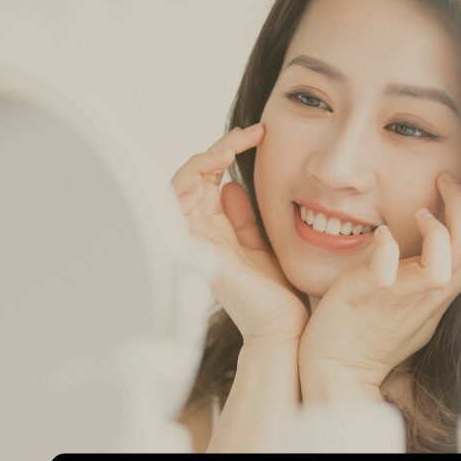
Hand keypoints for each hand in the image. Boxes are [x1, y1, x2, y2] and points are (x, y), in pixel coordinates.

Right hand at [170, 123, 308, 344]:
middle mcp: (201, 234)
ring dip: (202, 159)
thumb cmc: (278, 292)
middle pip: (192, 177)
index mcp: (217, 230)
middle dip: (216, 148)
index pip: (210, 180)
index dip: (228, 152)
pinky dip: (187, 182)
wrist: (284, 327)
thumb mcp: (263, 241)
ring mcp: (194, 242)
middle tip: (248, 133)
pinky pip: (176, 208)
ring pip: (178, 186)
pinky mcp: (194, 251)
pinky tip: (213, 168)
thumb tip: (233, 184)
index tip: (258, 134)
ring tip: (230, 146)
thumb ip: (245, 215)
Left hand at [298, 172, 460, 399]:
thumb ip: (427, 276)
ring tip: (420, 212)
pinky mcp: (367, 296)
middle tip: (446, 179)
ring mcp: (399, 297)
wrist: (336, 371)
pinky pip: (386, 269)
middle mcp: (427, 295)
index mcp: (438, 293)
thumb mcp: (412, 305)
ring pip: (444, 263)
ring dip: (437, 229)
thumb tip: (439, 242)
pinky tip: (379, 234)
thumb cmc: (370, 336)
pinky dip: (387, 246)